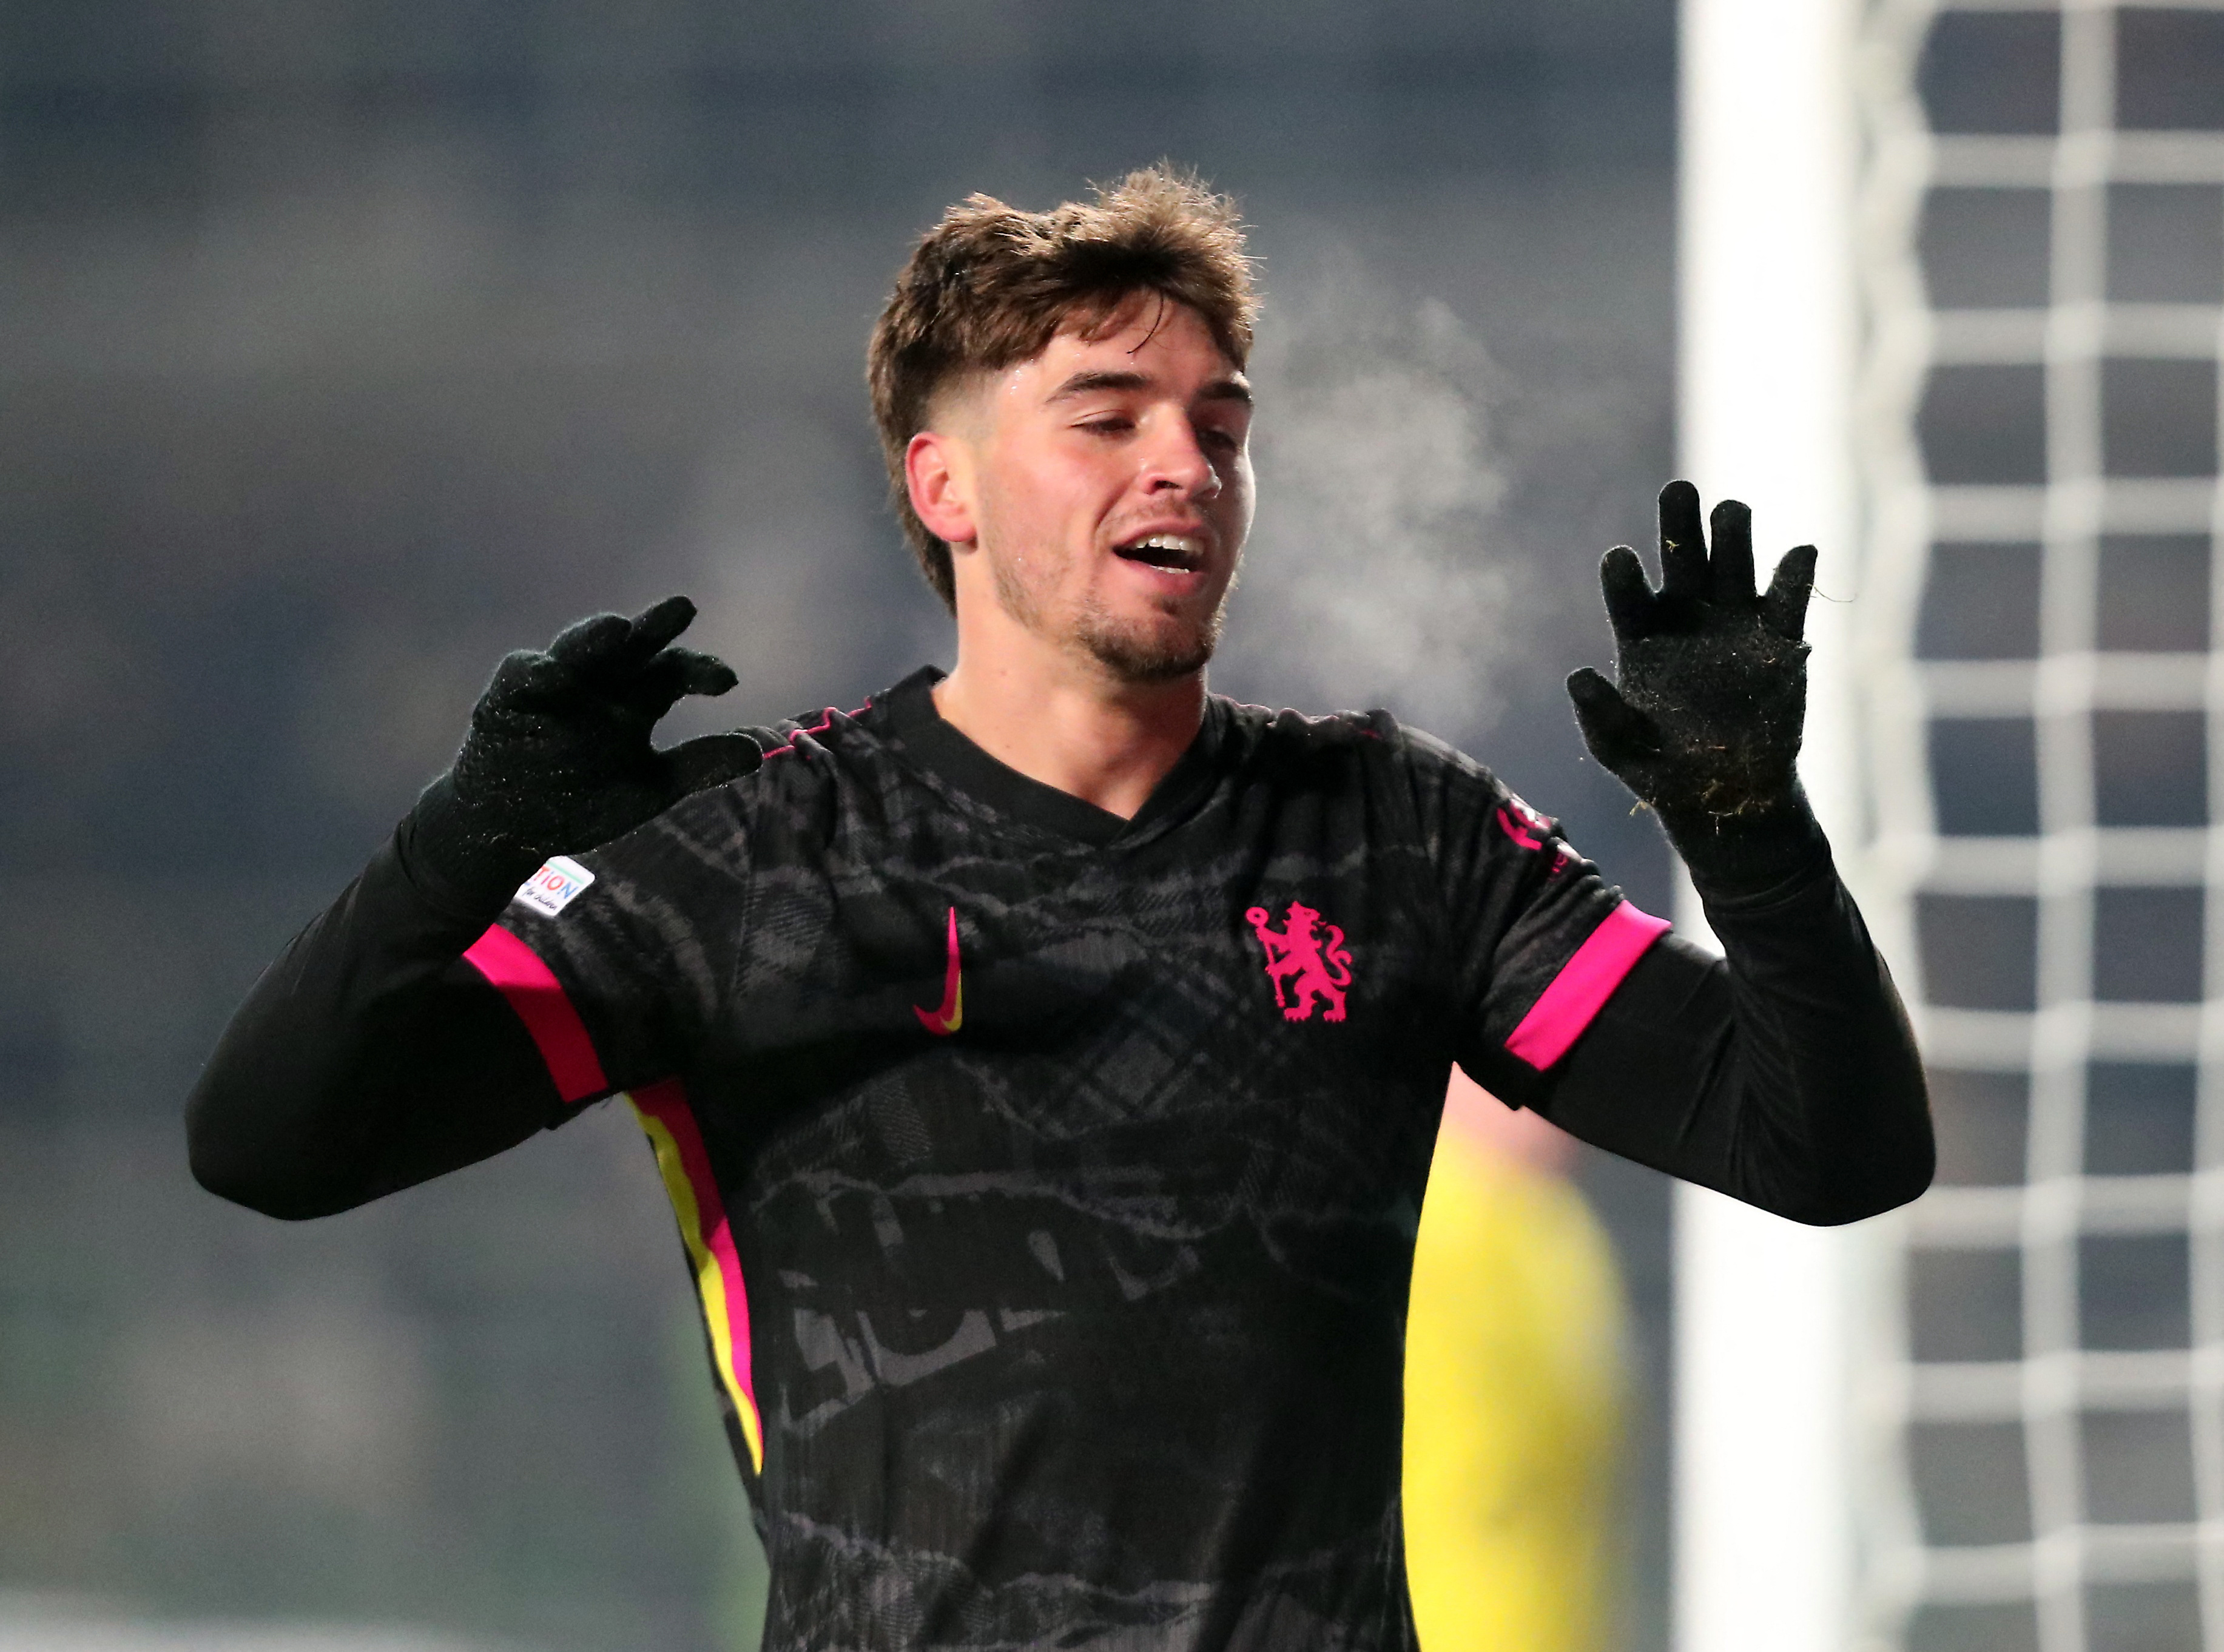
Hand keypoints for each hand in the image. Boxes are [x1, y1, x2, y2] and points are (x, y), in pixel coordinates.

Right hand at [410, 596, 761, 904]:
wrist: (515, 827)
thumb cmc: (585, 799)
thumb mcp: (649, 787)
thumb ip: (698, 766)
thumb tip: (757, 753)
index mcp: (638, 697)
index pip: (675, 670)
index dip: (700, 670)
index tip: (727, 680)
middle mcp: (602, 680)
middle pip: (633, 644)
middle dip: (656, 624)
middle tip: (683, 607)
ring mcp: (555, 683)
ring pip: (578, 648)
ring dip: (594, 636)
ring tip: (616, 629)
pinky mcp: (507, 695)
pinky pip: (521, 674)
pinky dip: (535, 672)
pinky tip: (549, 673)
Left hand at [1566, 481, 1814, 846]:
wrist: (1725, 795)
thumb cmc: (1661, 769)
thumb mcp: (1620, 750)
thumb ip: (1600, 715)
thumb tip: (1577, 675)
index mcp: (1641, 633)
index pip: (1628, 591)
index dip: (1624, 574)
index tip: (1621, 558)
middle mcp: (1687, 615)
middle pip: (1682, 557)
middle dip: (1678, 523)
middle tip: (1678, 491)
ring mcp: (1734, 621)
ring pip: (1733, 562)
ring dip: (1732, 534)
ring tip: (1730, 512)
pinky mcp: (1780, 639)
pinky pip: (1789, 599)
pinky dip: (1795, 574)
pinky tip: (1799, 553)